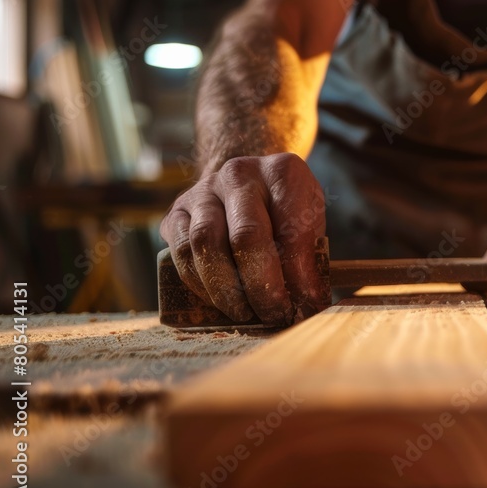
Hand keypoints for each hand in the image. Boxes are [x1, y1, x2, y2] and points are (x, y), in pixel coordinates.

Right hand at [160, 153, 326, 325]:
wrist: (247, 180)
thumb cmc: (284, 207)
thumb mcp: (310, 219)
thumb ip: (310, 256)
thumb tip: (307, 305)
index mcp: (281, 172)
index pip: (291, 228)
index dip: (299, 274)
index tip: (307, 304)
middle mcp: (238, 175)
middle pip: (245, 236)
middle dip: (262, 286)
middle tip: (276, 315)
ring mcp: (202, 191)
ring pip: (204, 244)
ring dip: (226, 290)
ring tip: (247, 314)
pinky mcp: (176, 213)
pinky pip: (181, 253)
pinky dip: (200, 284)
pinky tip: (220, 301)